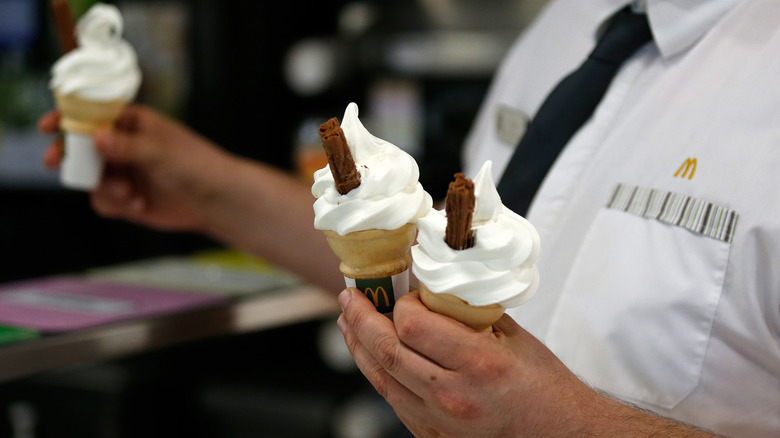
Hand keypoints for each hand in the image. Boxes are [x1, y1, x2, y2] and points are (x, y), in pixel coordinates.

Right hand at [38, 105, 233, 232]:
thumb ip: (128, 146)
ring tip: (128, 193)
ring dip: (103, 187)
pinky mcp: (126, 198)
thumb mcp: (162, 152)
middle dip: (69, 156)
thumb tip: (97, 136)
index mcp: (133, 123)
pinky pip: (102, 201)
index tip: (49, 126)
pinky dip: (115, 204)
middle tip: (55, 162)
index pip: (92, 115)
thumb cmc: (197, 166)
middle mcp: (123, 146)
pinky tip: (138, 204)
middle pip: (81, 148)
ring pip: (90, 178)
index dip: (67, 118)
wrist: (217, 201)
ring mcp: (123, 172)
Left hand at [336, 288, 598, 436]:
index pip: (412, 326)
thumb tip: (435, 288)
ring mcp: (439, 421)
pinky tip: (372, 356)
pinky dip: (378, 374)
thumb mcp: (514, 338)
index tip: (405, 294)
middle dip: (360, 319)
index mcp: (477, 363)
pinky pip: (394, 401)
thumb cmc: (544, 387)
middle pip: (386, 351)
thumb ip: (470, 313)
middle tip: (348, 297)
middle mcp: (452, 395)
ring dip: (358, 347)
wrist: (560, 435)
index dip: (399, 304)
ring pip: (381, 379)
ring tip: (348, 323)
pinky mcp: (433, 435)